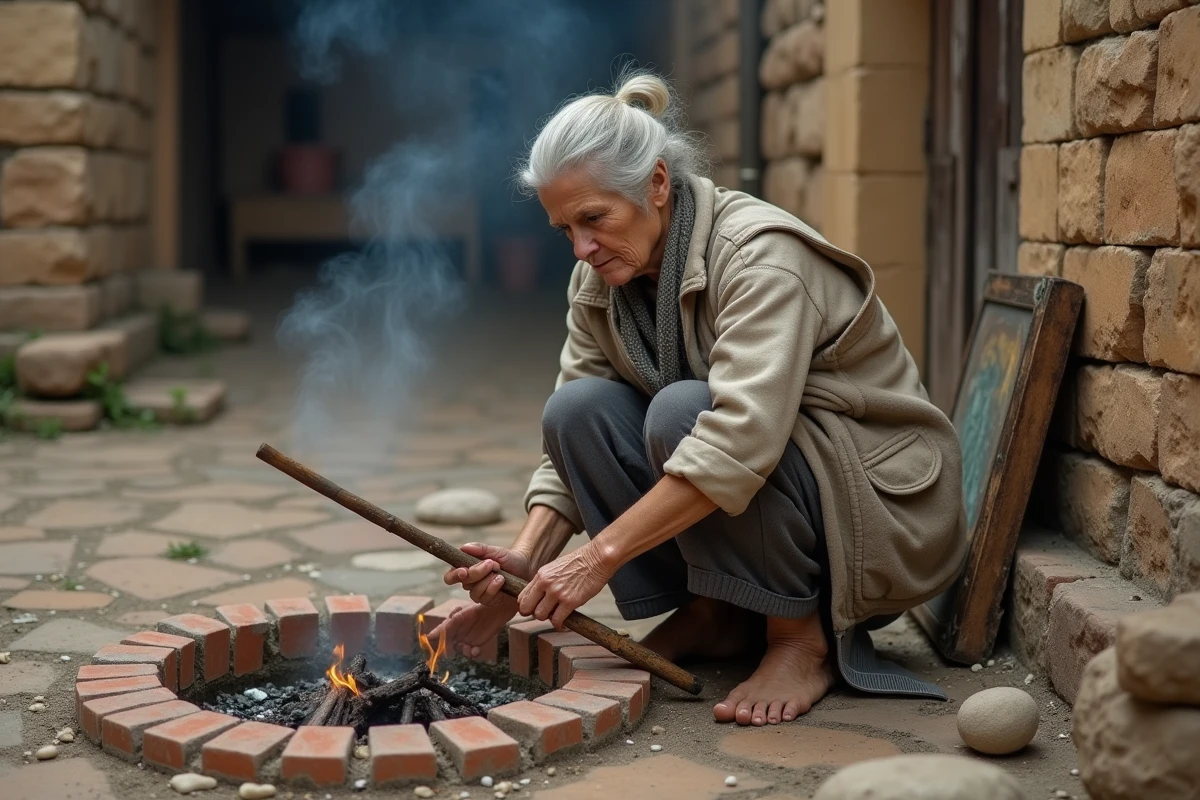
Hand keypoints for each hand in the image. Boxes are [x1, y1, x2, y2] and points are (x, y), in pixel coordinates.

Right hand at [433, 602, 516, 658]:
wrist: (495, 609)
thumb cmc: (477, 609)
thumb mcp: (461, 615)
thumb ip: (448, 625)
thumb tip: (430, 636)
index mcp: (451, 624)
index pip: (439, 634)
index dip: (435, 642)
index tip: (433, 650)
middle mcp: (456, 633)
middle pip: (448, 645)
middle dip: (451, 650)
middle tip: (453, 653)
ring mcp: (466, 639)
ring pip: (460, 651)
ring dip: (464, 652)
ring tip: (471, 649)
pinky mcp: (475, 644)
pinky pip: (471, 653)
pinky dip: (473, 653)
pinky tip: (476, 650)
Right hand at [434, 543, 532, 657]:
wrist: (526, 569)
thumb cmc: (509, 559)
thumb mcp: (496, 551)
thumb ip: (480, 549)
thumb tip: (463, 547)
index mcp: (468, 569)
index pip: (451, 576)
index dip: (454, 575)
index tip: (464, 571)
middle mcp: (471, 582)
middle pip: (464, 582)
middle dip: (477, 573)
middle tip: (491, 564)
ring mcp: (480, 593)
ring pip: (475, 591)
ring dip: (488, 580)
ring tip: (500, 573)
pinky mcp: (489, 601)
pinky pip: (486, 597)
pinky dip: (494, 588)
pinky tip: (502, 581)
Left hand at [518, 542, 613, 629]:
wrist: (598, 557)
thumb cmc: (580, 562)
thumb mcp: (556, 567)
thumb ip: (546, 580)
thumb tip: (540, 596)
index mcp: (541, 575)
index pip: (522, 596)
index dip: (527, 606)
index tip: (534, 609)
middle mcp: (546, 584)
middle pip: (527, 608)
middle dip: (534, 614)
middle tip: (545, 614)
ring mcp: (557, 593)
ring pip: (540, 616)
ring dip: (548, 619)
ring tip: (557, 616)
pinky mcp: (570, 601)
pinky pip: (557, 620)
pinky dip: (559, 625)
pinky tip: (564, 624)